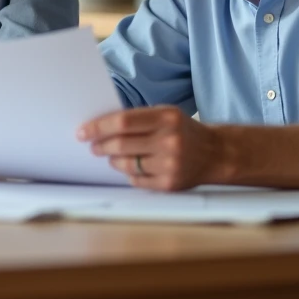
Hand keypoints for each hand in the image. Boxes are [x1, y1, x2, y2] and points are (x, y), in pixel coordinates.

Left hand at [77, 106, 225, 190]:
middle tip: (93, 146)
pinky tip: (132, 167)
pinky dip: (130, 173)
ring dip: (113, 160)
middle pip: (121, 144)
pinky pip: (136, 180)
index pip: (123, 121)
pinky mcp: (170, 184)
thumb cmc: (182, 130)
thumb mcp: (165, 114)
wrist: (215, 153)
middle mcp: (170, 141)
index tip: (82, 131)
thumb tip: (100, 127)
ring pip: (126, 164)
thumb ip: (137, 118)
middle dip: (100, 146)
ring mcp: (171, 164)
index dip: (98, 127)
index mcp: (167, 118)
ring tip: (112, 156)